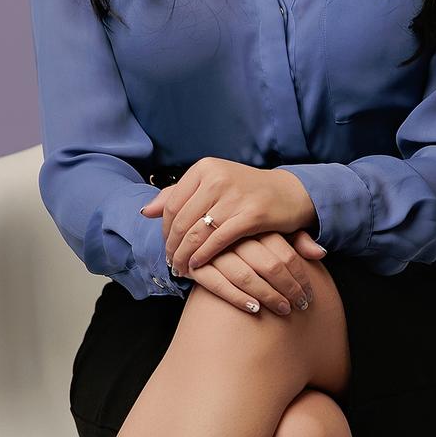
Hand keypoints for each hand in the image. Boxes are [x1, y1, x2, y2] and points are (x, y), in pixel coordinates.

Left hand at [138, 157, 323, 275]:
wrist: (289, 193)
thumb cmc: (246, 191)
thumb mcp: (212, 184)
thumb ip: (179, 195)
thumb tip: (147, 211)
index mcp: (205, 168)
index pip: (172, 204)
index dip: (165, 230)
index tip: (166, 246)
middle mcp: (217, 178)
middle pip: (182, 220)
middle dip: (173, 246)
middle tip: (171, 263)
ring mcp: (234, 196)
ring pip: (197, 232)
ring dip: (185, 255)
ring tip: (182, 268)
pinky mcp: (251, 215)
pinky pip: (218, 240)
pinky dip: (204, 256)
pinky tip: (198, 265)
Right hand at [183, 230, 327, 316]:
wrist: (205, 226)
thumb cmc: (248, 232)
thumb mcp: (274, 228)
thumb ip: (298, 239)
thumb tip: (321, 253)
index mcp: (256, 223)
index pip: (285, 254)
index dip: (300, 277)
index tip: (310, 293)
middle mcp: (235, 235)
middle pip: (269, 266)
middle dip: (288, 289)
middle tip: (300, 305)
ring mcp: (214, 250)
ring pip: (246, 277)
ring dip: (268, 297)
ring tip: (284, 310)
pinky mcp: (197, 265)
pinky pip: (218, 285)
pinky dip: (238, 298)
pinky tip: (254, 309)